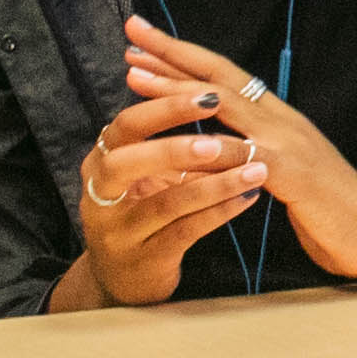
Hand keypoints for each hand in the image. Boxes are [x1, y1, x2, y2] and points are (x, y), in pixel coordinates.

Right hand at [64, 57, 268, 308]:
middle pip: (128, 163)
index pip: (125, 126)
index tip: (207, 94)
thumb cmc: (141, 209)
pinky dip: (218, 213)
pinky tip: (248, 198)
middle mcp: (101, 195)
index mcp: (101, 162)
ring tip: (255, 169)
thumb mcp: (139, 171)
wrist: (123, 278)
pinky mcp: (144, 260)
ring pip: (165, 203)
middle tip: (220, 138)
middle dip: (175, 146)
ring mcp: (120, 231)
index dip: (163, 107)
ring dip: (213, 184)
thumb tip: (196, 79)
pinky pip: (184, 233)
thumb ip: (157, 134)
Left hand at [123, 19, 356, 284]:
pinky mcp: (292, 173)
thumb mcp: (285, 175)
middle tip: (132, 32)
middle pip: (219, 77)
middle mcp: (282, 121)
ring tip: (136, 74)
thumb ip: (253, 156)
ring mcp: (288, 143)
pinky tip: (174, 143)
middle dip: (172, 53)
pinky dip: (206, 148)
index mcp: (279, 120)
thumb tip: (216, 148)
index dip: (184, 58)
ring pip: (224, 105)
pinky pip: (240, 155)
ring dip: (176, 89)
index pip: (225, 78)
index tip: (144, 43)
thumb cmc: (333, 211)